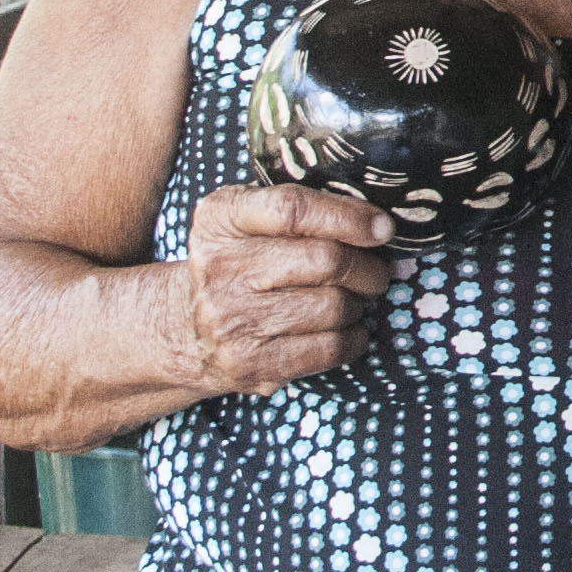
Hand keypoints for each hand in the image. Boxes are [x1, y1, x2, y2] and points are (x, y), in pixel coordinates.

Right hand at [171, 185, 393, 394]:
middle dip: (367, 267)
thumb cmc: (240, 263)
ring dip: (358, 303)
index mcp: (220, 219)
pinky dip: (353, 338)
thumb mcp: (247, 219)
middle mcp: (219, 268)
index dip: (348, 217)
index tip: (383, 228)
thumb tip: (378, 223)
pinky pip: (329, 349)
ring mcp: (232, 320)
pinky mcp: (250, 363)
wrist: (188, 329)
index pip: (293, 209)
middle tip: (375, 271)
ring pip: (334, 306)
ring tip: (352, 299)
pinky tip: (345, 329)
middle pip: (326, 261)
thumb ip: (299, 208)